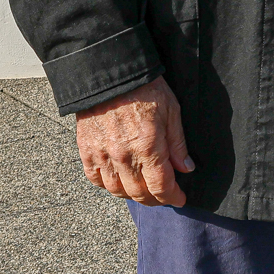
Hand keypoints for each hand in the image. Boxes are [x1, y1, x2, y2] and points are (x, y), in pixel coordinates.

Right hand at [76, 75, 192, 206]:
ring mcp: (102, 155)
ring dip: (132, 195)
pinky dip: (107, 185)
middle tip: (164, 197)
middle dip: (155, 200)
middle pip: (139, 192)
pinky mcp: (86, 150)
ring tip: (143, 191)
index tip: (180, 199)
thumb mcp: (171, 110)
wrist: (109, 74)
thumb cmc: (144, 88)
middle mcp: (123, 156)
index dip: (172, 197)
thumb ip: (178, 142)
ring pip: (117, 190)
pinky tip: (118, 181)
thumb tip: (186, 168)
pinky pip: (95, 179)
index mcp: (148, 146)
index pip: (161, 186)